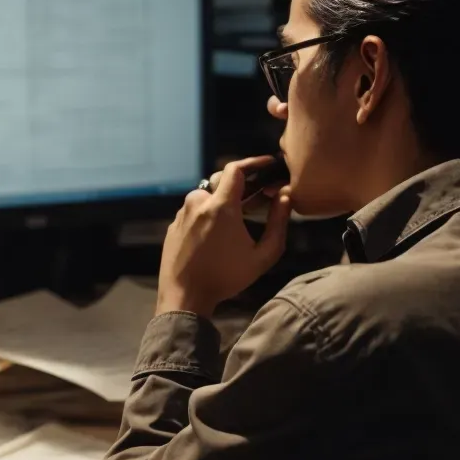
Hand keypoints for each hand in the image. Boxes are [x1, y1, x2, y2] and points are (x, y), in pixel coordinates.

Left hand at [157, 156, 293, 316]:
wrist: (184, 297)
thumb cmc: (226, 278)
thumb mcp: (262, 256)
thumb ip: (278, 223)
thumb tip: (285, 197)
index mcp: (220, 206)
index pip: (237, 169)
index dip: (255, 162)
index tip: (268, 164)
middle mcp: (198, 202)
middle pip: (222, 181)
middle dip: (243, 185)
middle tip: (261, 195)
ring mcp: (182, 213)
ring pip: (208, 197)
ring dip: (225, 201)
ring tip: (240, 217)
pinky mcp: (174, 225)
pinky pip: (194, 211)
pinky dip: (209, 214)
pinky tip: (219, 232)